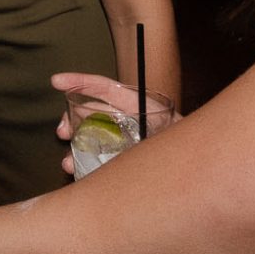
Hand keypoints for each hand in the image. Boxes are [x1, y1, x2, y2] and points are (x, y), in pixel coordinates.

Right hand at [51, 72, 179, 177]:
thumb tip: (120, 143)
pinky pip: (97, 156)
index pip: (104, 88)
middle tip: (62, 132)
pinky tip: (75, 171)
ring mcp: (122, 137)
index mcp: (136, 103)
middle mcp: (125, 118)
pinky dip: (84, 163)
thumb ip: (143, 135)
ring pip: (89, 136)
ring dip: (75, 148)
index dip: (80, 82)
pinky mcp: (120, 156)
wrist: (197, 162)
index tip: (56, 82)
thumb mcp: (165, 133)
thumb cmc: (182, 140)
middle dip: (71, 120)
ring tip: (67, 163)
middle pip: (90, 112)